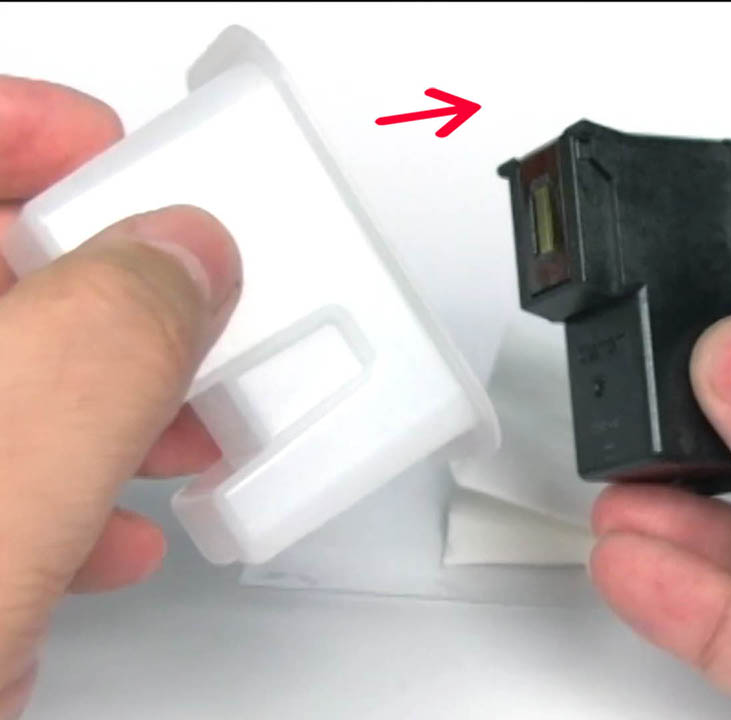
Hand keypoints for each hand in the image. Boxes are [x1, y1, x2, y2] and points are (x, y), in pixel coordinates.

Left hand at [0, 76, 239, 716]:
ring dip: (101, 398)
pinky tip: (104, 533)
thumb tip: (183, 258)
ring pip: (0, 373)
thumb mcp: (8, 478)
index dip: (45, 137)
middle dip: (104, 293)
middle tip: (184, 321)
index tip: (141, 177)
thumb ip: (112, 339)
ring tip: (175, 436)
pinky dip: (58, 482)